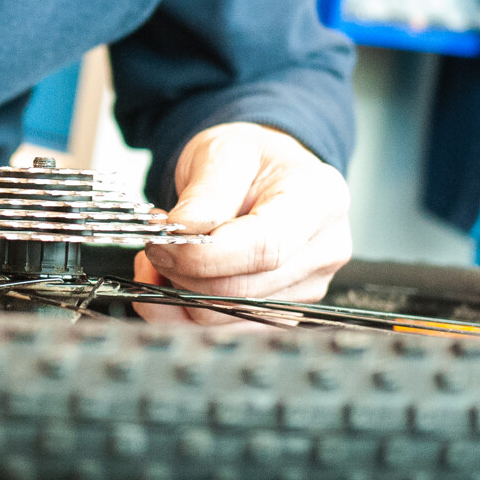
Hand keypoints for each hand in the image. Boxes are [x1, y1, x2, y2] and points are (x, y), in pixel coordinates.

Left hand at [133, 122, 351, 323]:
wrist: (262, 175)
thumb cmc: (249, 159)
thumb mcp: (223, 151)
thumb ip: (206, 191)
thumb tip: (183, 230)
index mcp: (319, 200)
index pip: (266, 247)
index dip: (206, 255)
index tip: (162, 242)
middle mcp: (324, 250)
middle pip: (246, 288)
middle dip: (185, 272)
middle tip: (154, 244)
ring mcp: (307, 287)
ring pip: (230, 316)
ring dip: (180, 293)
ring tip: (163, 255)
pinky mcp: (283, 312)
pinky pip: (226, 328)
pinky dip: (186, 310)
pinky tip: (174, 278)